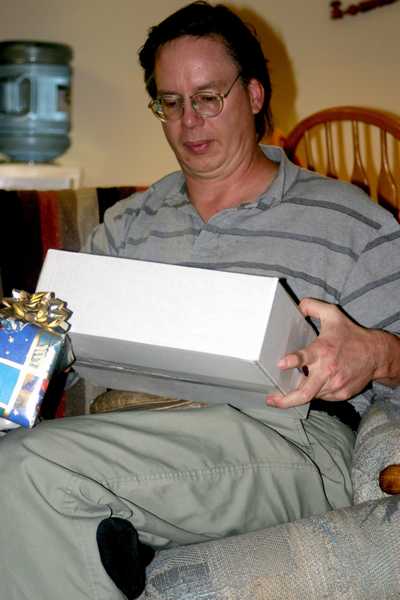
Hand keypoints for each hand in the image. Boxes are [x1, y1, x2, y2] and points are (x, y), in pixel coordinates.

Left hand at [266, 298, 381, 408]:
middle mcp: (327, 370)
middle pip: (305, 392)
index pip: (305, 357)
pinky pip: (322, 397)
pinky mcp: (341, 394)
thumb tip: (298, 307)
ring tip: (290, 391)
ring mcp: (335, 385)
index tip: (280, 363)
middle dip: (286, 400)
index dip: (293, 361)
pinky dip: (316, 392)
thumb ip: (313, 307)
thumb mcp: (332, 314)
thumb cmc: (352, 335)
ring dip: (300, 393)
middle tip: (273, 400)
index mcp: (322, 351)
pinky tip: (314, 384)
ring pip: (312, 395)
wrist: (376, 354)